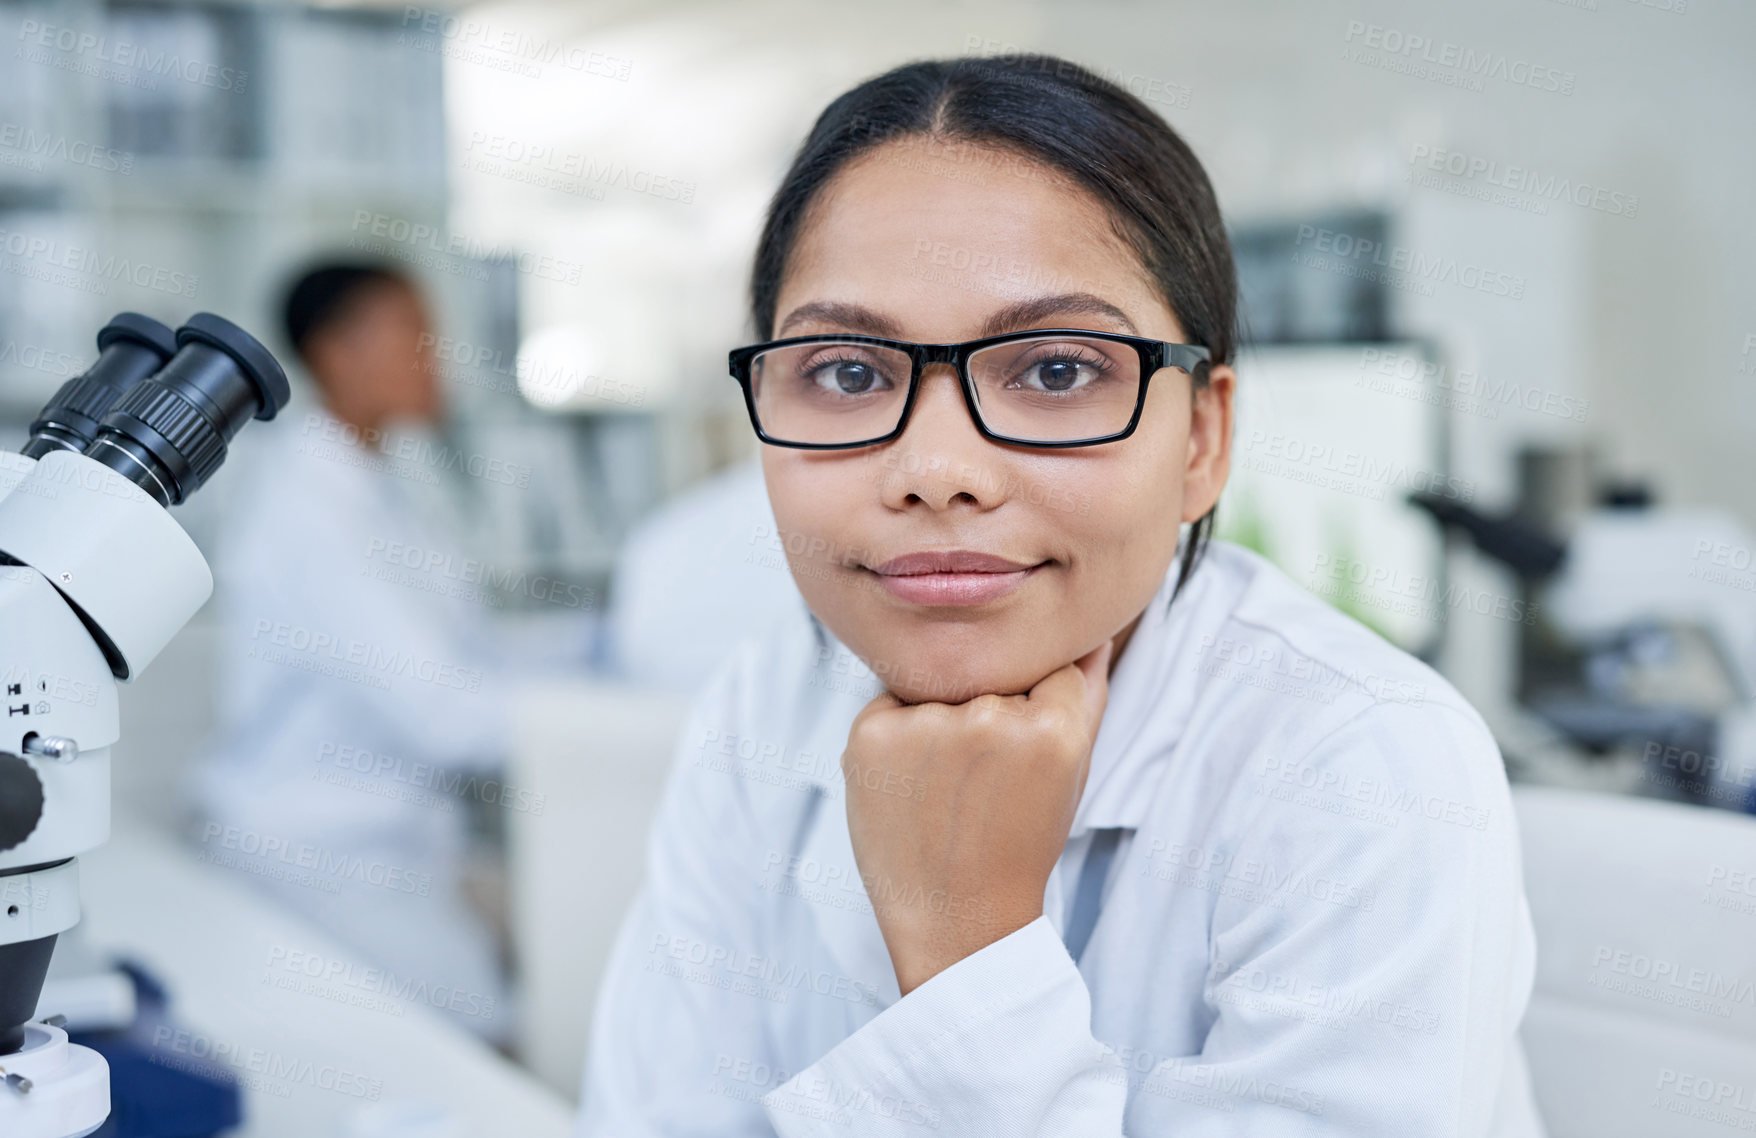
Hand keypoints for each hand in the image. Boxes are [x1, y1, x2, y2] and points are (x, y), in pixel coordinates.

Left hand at [840, 638, 1112, 994]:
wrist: (955, 919)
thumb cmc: (1018, 846)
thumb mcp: (1072, 772)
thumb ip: (1085, 693)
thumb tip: (1091, 630)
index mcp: (1053, 727)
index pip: (1049, 668)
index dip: (1036, 712)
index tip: (1023, 760)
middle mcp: (990, 719)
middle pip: (991, 676)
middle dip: (988, 715)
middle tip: (983, 787)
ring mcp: (926, 726)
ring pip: (940, 688)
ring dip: (941, 723)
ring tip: (947, 793)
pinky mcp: (871, 733)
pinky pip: (891, 705)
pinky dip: (898, 739)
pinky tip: (912, 790)